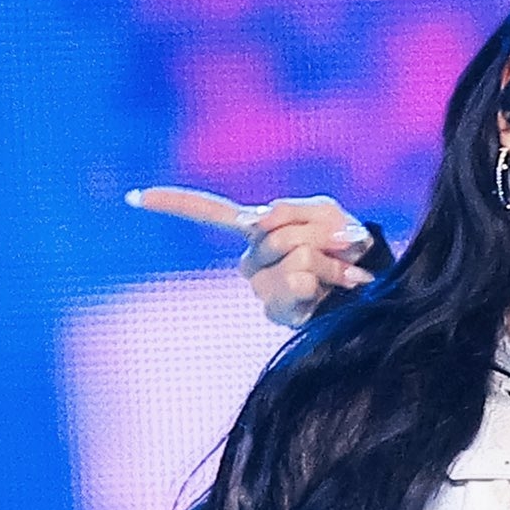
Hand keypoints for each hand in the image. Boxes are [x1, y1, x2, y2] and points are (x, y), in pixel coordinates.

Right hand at [126, 186, 376, 326]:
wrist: (374, 282)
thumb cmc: (347, 247)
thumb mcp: (328, 215)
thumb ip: (296, 213)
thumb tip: (253, 223)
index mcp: (257, 230)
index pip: (208, 211)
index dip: (174, 203)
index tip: (135, 197)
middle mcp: (250, 261)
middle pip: (276, 233)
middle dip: (321, 235)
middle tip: (344, 248)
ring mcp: (262, 288)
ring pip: (293, 258)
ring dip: (331, 262)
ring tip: (345, 273)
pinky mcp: (280, 312)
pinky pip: (295, 286)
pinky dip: (326, 280)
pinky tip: (334, 289)